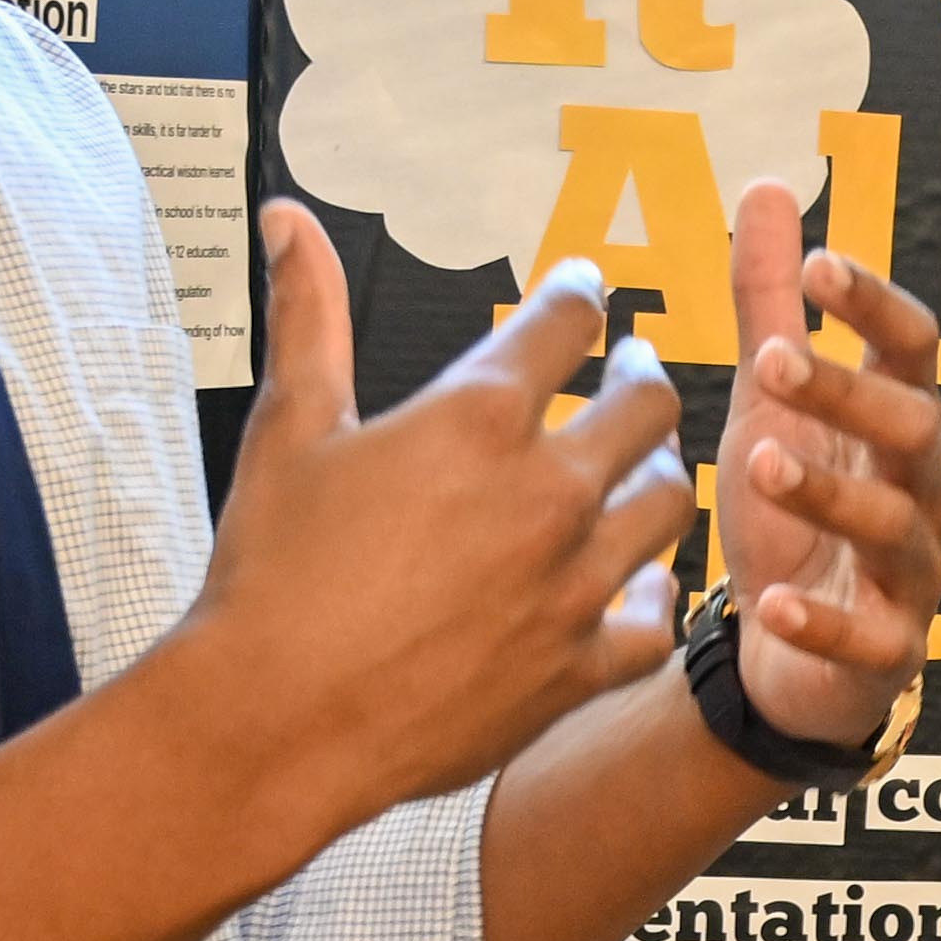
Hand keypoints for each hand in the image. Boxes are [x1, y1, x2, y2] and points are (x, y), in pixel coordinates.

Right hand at [174, 204, 691, 834]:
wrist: (274, 722)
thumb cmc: (271, 576)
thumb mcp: (289, 428)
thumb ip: (310, 315)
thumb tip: (290, 219)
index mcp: (478, 419)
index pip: (566, 322)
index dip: (578, 296)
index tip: (581, 293)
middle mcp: (547, 493)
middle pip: (649, 407)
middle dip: (643, 376)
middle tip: (631, 373)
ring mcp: (574, 585)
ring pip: (669, 507)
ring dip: (661, 475)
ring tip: (644, 467)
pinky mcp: (579, 667)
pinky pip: (654, 621)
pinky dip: (653, 597)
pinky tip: (639, 583)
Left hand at [697, 175, 940, 753]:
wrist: (786, 658)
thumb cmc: (790, 516)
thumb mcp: (770, 404)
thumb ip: (771, 306)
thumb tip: (769, 186)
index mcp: (898, 425)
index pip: (912, 350)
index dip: (874, 304)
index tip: (820, 262)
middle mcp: (922, 493)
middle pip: (913, 429)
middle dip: (848, 392)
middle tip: (771, 359)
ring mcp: (914, 578)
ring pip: (896, 529)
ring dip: (830, 494)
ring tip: (760, 461)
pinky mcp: (888, 655)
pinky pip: (869, 638)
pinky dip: (821, 621)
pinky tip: (769, 602)